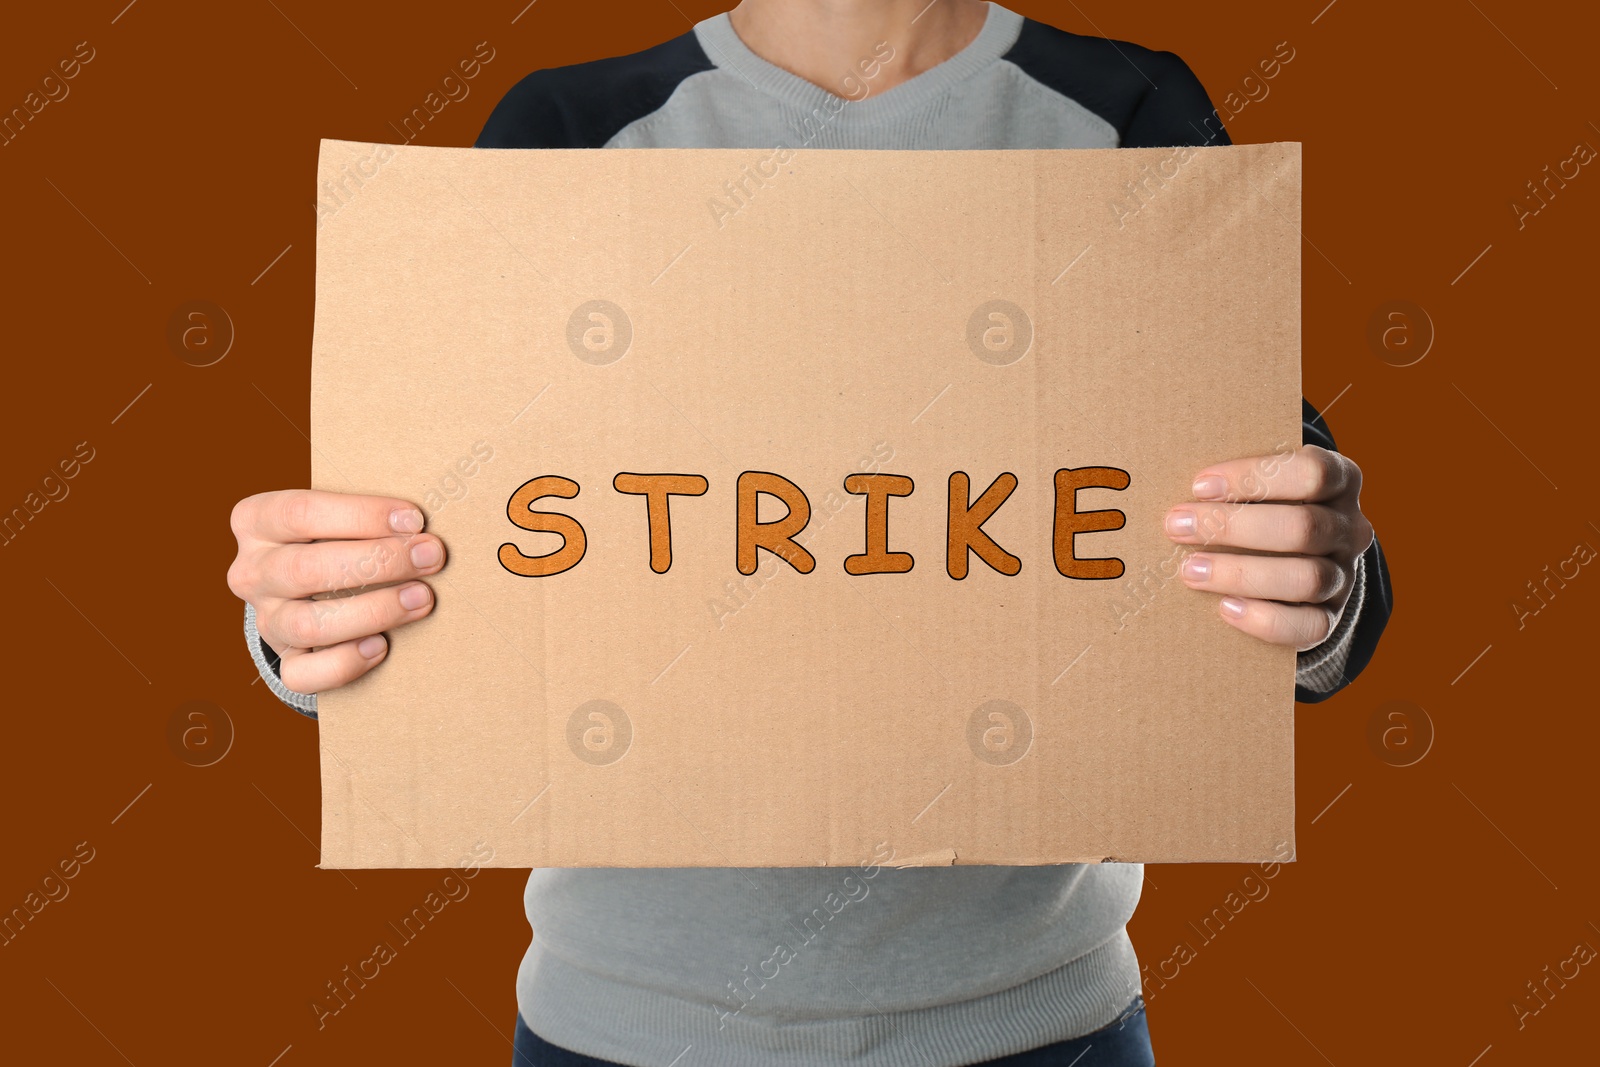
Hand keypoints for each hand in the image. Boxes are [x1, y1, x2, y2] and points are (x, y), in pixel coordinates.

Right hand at [227, 490, 445, 693]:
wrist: (311, 593)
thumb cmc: (338, 540)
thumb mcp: (338, 518)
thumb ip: (368, 517)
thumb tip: (421, 526)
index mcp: (257, 521)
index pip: (301, 512)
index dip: (362, 515)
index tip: (413, 520)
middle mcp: (252, 572)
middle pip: (306, 567)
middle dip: (378, 561)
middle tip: (430, 557)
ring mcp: (265, 620)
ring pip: (307, 624)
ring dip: (374, 611)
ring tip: (420, 598)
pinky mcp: (284, 660)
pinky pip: (304, 674)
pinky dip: (346, 663)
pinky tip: (382, 646)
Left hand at [1163, 445, 1372, 649]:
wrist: (1296, 557)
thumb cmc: (1262, 506)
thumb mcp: (1259, 482)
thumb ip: (1232, 478)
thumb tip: (1169, 479)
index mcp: (1340, 481)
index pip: (1312, 472)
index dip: (1254, 477)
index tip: (1199, 485)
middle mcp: (1351, 528)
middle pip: (1303, 527)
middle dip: (1233, 527)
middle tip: (1178, 526)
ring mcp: (1344, 575)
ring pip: (1307, 578)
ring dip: (1241, 573)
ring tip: (1190, 570)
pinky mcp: (1331, 617)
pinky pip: (1310, 626)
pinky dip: (1265, 619)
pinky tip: (1225, 608)